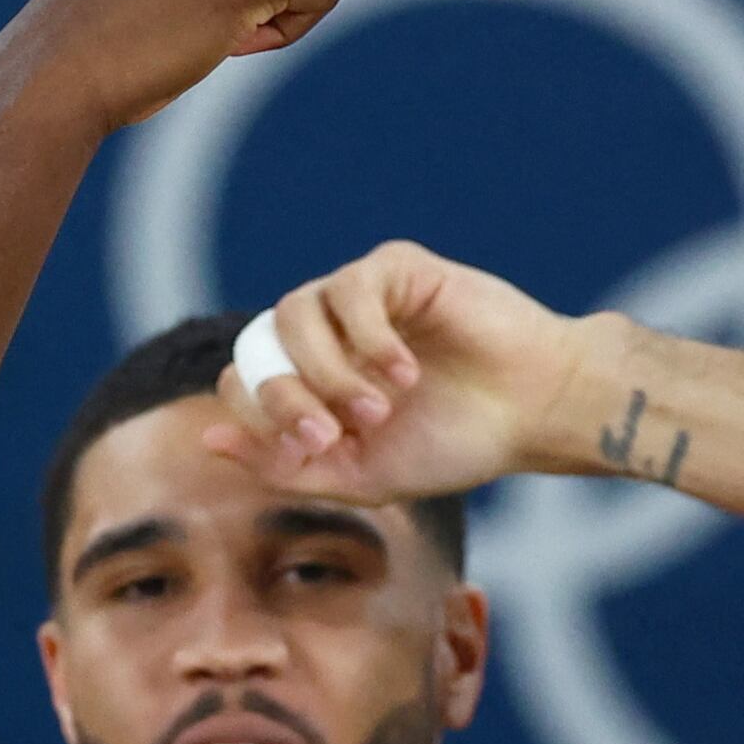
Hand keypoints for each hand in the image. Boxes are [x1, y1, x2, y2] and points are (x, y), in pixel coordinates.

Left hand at [213, 239, 595, 499]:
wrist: (534, 413)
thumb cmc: (458, 444)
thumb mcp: (363, 475)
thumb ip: (287, 467)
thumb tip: (208, 440)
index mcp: (312, 378)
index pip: (243, 379)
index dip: (261, 415)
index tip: (316, 446)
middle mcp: (327, 331)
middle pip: (258, 344)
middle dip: (287, 396)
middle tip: (336, 433)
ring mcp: (359, 295)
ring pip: (294, 314)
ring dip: (328, 372)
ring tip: (381, 408)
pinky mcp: (396, 268)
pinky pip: (349, 290)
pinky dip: (369, 340)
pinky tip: (406, 374)